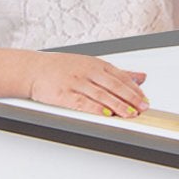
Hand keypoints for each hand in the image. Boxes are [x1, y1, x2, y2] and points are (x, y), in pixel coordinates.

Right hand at [27, 53, 147, 117]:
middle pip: (114, 85)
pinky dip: (96, 109)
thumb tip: (142, 77)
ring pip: (101, 94)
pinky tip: (106, 115)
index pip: (121, 77)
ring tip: (130, 114)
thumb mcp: (92, 65)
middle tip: (143, 108)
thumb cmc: (62, 68)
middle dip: (131, 98)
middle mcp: (87, 71)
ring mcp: (76, 82)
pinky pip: (83, 102)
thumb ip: (118, 73)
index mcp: (96, 64)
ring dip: (118, 105)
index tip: (145, 100)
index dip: (135, 90)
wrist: (33, 69)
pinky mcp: (64, 94)